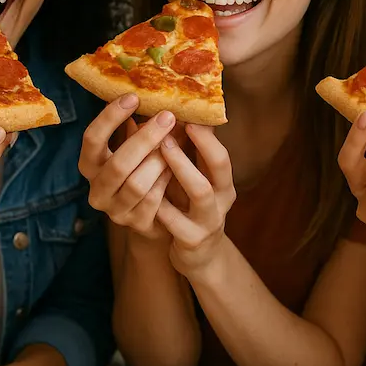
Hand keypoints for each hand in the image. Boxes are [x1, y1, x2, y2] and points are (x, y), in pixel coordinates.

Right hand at [79, 95, 177, 238]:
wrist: (156, 213)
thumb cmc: (145, 167)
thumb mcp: (138, 145)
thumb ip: (140, 124)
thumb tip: (156, 88)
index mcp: (90, 164)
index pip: (91, 139)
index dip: (110, 117)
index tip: (133, 97)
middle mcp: (96, 190)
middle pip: (117, 164)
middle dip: (145, 139)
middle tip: (168, 116)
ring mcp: (114, 211)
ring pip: (136, 185)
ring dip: (159, 162)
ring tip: (174, 144)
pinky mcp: (135, 224)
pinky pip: (153, 201)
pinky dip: (165, 182)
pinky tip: (175, 168)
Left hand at [154, 124, 235, 277]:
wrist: (198, 254)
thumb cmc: (190, 206)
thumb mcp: (194, 180)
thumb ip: (187, 152)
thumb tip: (171, 111)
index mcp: (223, 182)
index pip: (221, 153)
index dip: (206, 136)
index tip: (187, 115)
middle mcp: (221, 199)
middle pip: (217, 168)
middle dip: (196, 142)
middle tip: (169, 129)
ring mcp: (208, 220)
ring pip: (199, 191)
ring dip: (180, 167)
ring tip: (160, 150)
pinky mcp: (191, 239)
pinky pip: (173, 219)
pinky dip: (158, 200)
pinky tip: (142, 187)